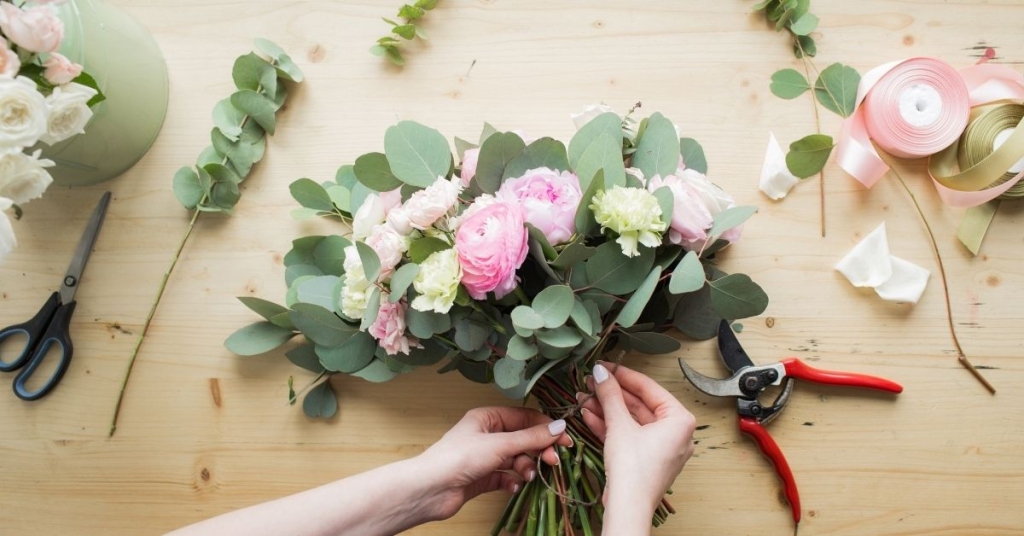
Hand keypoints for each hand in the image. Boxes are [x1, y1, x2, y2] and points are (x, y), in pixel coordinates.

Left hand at [415, 406, 572, 520]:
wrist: (431, 489)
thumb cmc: (460, 458)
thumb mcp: (500, 444)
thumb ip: (531, 438)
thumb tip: (560, 426)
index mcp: (488, 418)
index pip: (524, 417)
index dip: (546, 427)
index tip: (565, 440)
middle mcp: (487, 435)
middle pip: (522, 439)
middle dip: (538, 450)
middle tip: (553, 461)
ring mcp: (484, 457)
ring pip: (516, 459)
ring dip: (526, 467)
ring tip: (527, 476)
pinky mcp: (482, 478)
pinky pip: (506, 476)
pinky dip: (513, 481)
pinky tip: (513, 486)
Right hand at [578, 362, 695, 527]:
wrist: (628, 507)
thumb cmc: (634, 470)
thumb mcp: (619, 424)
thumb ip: (610, 395)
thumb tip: (602, 373)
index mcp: (680, 420)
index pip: (649, 388)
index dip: (623, 375)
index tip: (605, 366)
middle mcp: (675, 433)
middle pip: (639, 404)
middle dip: (612, 394)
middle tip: (592, 381)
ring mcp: (660, 448)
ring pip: (631, 420)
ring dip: (607, 409)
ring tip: (585, 397)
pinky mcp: (646, 459)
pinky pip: (629, 435)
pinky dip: (610, 426)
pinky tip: (589, 414)